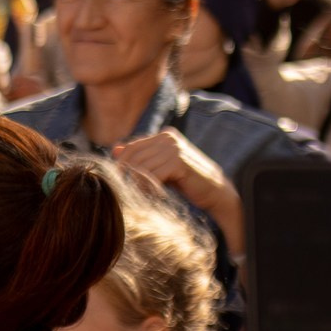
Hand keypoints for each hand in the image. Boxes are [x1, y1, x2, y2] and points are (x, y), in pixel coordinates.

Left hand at [111, 127, 238, 241]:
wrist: (216, 191)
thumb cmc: (186, 181)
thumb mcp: (161, 166)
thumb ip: (141, 157)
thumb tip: (114, 150)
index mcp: (164, 135)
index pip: (131, 147)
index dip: (122, 164)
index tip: (119, 180)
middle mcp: (168, 138)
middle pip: (134, 156)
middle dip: (128, 175)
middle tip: (128, 190)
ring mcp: (174, 148)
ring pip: (141, 166)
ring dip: (138, 183)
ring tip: (140, 195)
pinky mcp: (179, 161)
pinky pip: (152, 175)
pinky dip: (148, 187)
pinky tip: (153, 195)